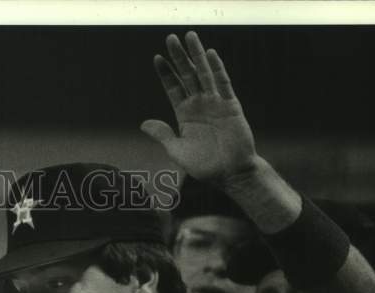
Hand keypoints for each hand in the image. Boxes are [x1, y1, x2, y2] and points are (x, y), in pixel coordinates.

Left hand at [141, 32, 258, 185]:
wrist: (229, 174)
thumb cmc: (204, 166)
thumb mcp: (176, 150)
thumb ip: (162, 134)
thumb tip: (143, 123)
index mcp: (185, 114)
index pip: (173, 88)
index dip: (165, 73)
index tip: (157, 58)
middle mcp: (199, 105)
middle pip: (187, 75)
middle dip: (179, 57)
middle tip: (170, 38)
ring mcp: (215, 103)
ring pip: (204, 74)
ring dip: (197, 55)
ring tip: (190, 37)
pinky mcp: (230, 106)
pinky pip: (223, 84)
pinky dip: (217, 69)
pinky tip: (210, 55)